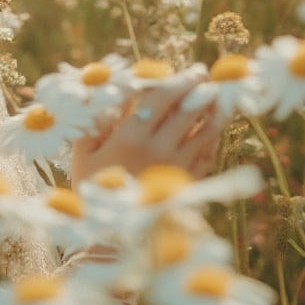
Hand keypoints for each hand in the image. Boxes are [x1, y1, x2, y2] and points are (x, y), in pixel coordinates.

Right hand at [72, 71, 224, 184]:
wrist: (112, 234)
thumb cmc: (94, 189)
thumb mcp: (85, 152)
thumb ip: (98, 120)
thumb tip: (116, 92)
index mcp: (130, 137)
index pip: (162, 97)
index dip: (179, 79)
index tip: (190, 70)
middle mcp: (158, 149)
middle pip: (189, 109)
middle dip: (201, 88)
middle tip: (206, 75)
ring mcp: (177, 167)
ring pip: (206, 131)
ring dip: (216, 110)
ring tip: (219, 97)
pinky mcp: (188, 183)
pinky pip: (207, 154)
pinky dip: (213, 138)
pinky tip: (213, 128)